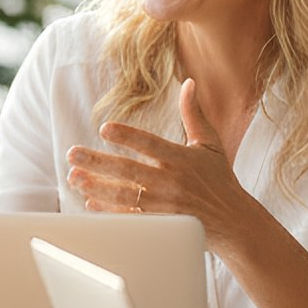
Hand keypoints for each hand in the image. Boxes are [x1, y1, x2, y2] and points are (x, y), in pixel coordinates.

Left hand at [67, 80, 257, 246]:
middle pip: (129, 170)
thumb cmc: (220, 179)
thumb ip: (194, 114)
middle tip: (72, 154)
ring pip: (124, 195)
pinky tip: (89, 203)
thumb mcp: (210, 144)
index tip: (104, 129)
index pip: (150, 144)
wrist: (234, 222)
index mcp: (181, 158)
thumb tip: (189, 82)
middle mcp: (171, 181)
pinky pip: (130, 218)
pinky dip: (109, 212)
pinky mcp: (161, 225)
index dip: (128, 136)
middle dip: (98, 162)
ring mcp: (165, 205)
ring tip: (74, 177)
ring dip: (96, 186)